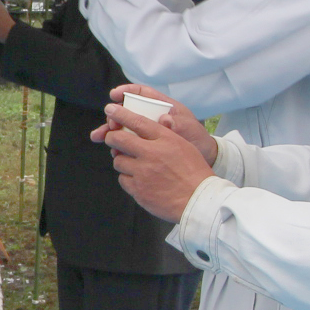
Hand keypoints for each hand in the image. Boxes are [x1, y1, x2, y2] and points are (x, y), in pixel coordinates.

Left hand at [96, 109, 215, 220]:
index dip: (120, 114)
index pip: (137, 121)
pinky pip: (123, 179)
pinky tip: (138, 180)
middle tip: (111, 137)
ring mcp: (142, 172)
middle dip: (111, 136)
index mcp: (165, 139)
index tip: (111, 109)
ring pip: (118, 161)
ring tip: (132, 164)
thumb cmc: (194, 172)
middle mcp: (151, 153)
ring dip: (121, 160)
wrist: (198, 200)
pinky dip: (127, 178)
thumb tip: (147, 129)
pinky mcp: (138, 190)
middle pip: (119, 139)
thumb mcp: (184, 145)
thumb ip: (164, 136)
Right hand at [105, 84, 215, 162]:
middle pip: (127, 111)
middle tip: (108, 125)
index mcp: (162, 107)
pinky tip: (112, 152)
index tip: (114, 95)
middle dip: (113, 116)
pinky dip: (117, 146)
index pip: (142, 93)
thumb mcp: (190, 130)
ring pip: (124, 128)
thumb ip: (178, 124)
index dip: (126, 91)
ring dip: (109, 131)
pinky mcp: (144, 145)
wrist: (202, 158)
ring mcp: (146, 132)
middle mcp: (151, 117)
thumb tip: (164, 120)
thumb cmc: (197, 139)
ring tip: (97, 137)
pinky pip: (127, 143)